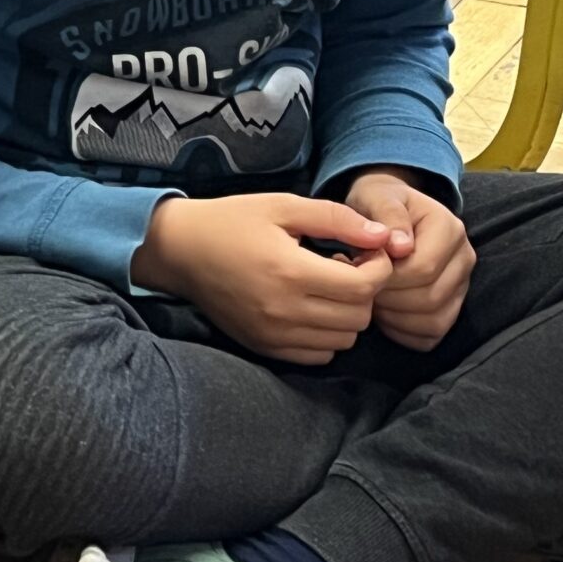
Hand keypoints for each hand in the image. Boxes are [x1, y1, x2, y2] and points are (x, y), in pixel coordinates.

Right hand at [132, 194, 396, 364]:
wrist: (178, 251)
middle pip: (360, 316)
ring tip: (328, 286)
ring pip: (343, 340)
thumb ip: (337, 219)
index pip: (364, 286)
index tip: (367, 250)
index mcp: (291, 271)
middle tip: (347, 264)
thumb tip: (383, 234)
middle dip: (366, 290)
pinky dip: (326, 335)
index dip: (379, 266)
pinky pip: (318, 356)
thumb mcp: (283, 206)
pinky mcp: (264, 346)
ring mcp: (273, 334)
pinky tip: (312, 308)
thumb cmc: (231, 222)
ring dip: (348, 314)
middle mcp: (284, 310)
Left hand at [344, 169, 474, 351]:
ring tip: (371, 297)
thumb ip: (387, 214)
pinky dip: (403, 332)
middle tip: (361, 286)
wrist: (389, 213)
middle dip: (388, 298)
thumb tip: (400, 246)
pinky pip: (432, 334)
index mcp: (449, 228)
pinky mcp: (452, 307)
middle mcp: (464, 258)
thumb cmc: (379, 203)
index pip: (423, 269)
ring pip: (433, 321)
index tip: (359, 267)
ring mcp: (462, 285)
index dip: (386, 277)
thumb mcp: (376, 197)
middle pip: (429, 298)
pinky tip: (384, 314)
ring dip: (394, 318)